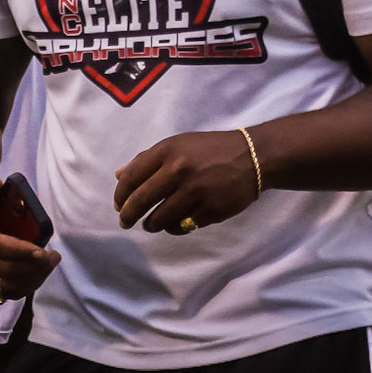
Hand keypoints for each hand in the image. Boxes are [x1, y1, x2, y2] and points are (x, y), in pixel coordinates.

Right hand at [0, 176, 59, 299]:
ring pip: (6, 286)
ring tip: (49, 265)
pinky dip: (23, 287)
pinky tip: (37, 275)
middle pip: (4, 270)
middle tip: (54, 256)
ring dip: (32, 279)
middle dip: (33, 266)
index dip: (20, 251)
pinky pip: (3, 293)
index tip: (42, 251)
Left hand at [114, 129, 258, 234]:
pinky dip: (176, 227)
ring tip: (151, 224)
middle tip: (125, 222)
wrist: (253, 157)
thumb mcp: (178, 145)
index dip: (120, 196)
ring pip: (159, 219)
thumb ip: (147, 160)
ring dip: (151, 225)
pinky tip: (176, 223)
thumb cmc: (210, 150)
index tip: (119, 205)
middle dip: (128, 216)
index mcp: (168, 151)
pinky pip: (182, 226)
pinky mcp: (210, 210)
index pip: (131, 178)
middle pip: (140, 202)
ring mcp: (195, 192)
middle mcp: (179, 170)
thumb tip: (118, 176)